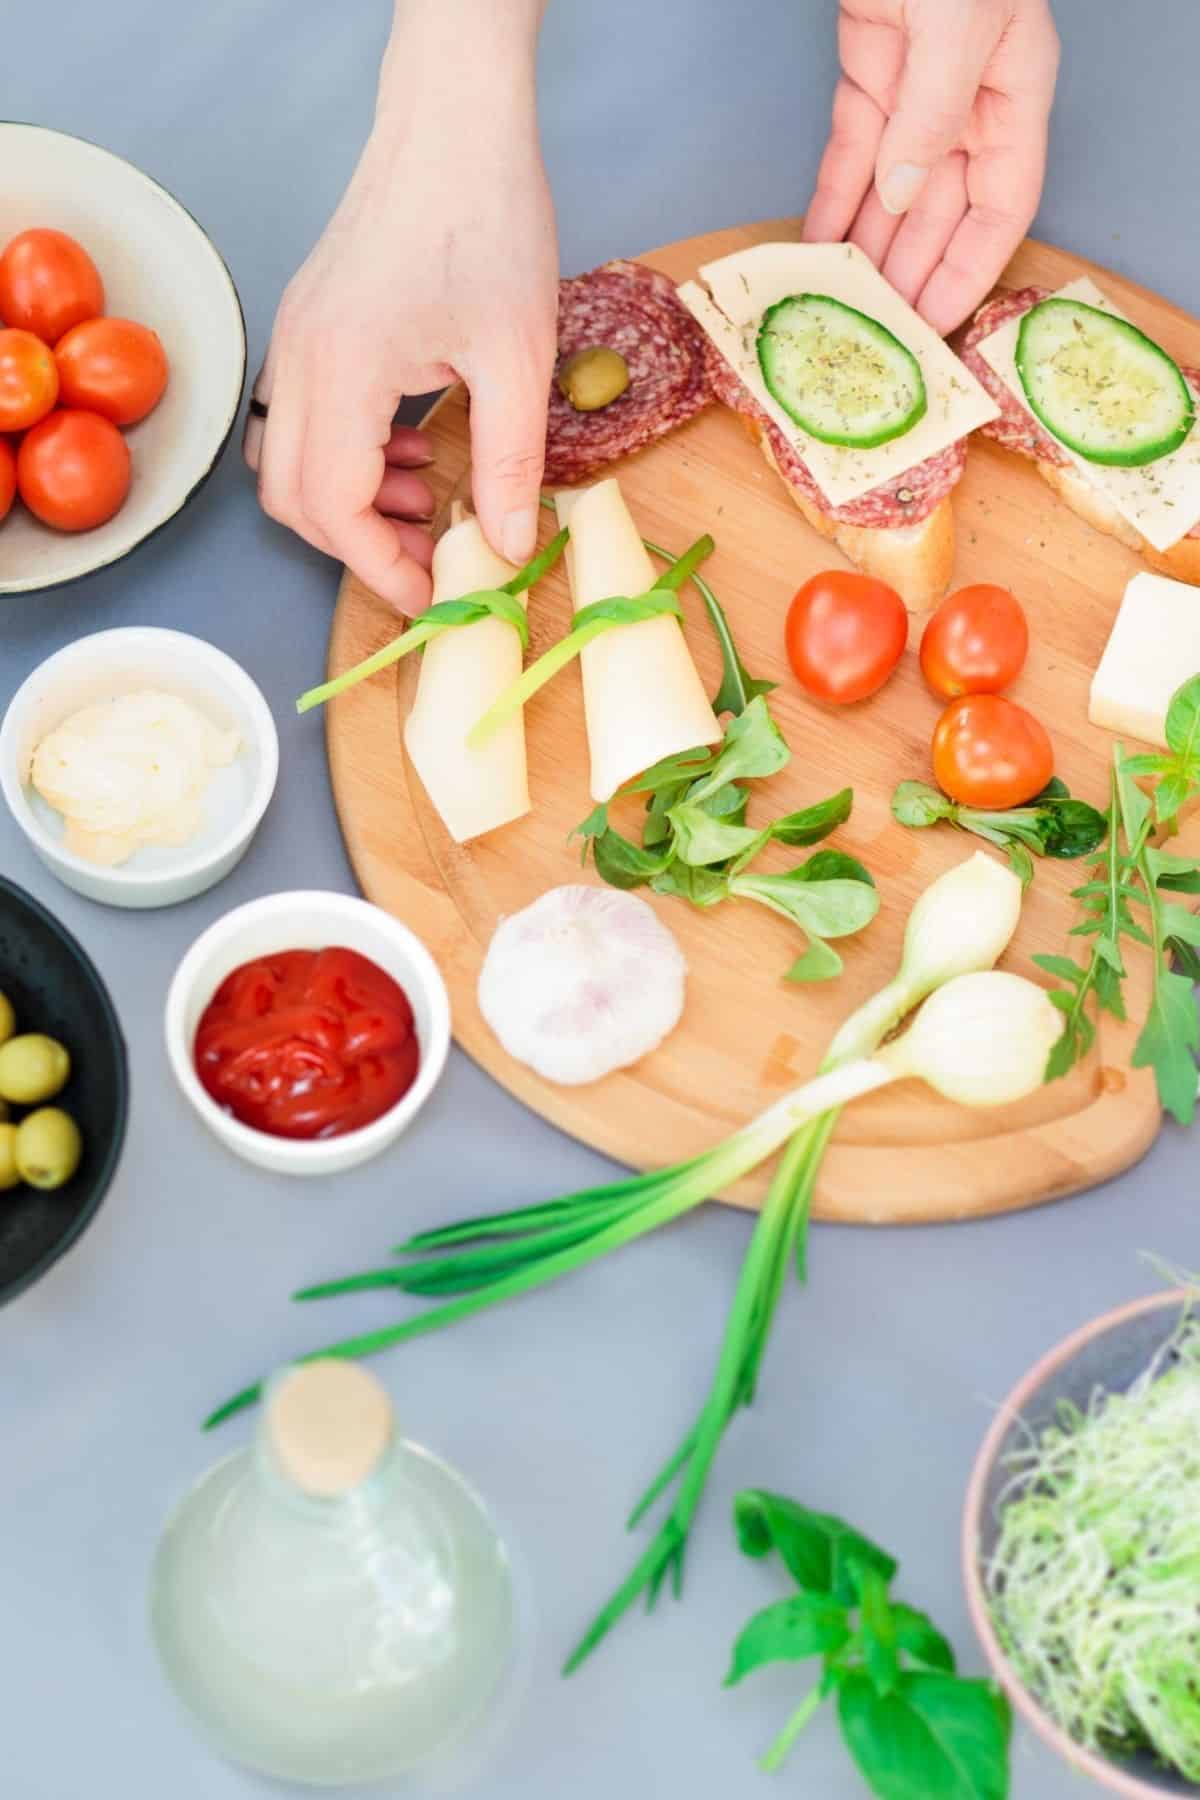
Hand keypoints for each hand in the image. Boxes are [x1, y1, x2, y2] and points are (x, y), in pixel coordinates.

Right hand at [244, 2, 556, 614]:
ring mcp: (294, 341)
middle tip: (427, 554)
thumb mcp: (518, 358)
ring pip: (288, 462)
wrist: (453, 123)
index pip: (332, 509)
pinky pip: (303, 418)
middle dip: (356, 544)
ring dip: (348, 500)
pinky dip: (346, 454)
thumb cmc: (487, 221)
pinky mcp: (308, 325)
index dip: (379, 569)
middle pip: (292, 498)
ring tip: (425, 497)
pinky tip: (411, 445)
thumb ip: (509, 464)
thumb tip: (509, 549)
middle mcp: (298, 361)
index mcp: (343, 373)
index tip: (431, 596)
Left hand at [803, 0, 1059, 334]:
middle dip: (910, 272)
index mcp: (1015, 88)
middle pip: (942, 208)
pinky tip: (816, 244)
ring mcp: (916, 78)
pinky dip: (832, 196)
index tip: (937, 327)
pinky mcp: (868, 59)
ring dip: (866, 247)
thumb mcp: (956, 27)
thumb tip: (904, 199)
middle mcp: (969, 93)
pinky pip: (850, 147)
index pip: (1004, 203)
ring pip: (892, 187)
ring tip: (840, 305)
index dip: (972, 269)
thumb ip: (931, 117)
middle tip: (877, 335)